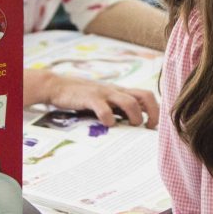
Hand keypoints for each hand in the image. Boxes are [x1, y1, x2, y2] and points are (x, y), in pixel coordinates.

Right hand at [25, 68, 158, 127]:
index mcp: (120, 91)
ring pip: (129, 102)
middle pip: (145, 96)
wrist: (57, 85)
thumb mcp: (103, 100)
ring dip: (135, 116)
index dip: (156, 110)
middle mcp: (116, 90)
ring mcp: (104, 93)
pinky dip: (109, 118)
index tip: (153, 126)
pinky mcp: (90, 98)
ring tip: (132, 126)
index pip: (147, 95)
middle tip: (148, 127)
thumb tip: (132, 126)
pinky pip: (103, 108)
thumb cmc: (81, 98)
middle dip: (153, 112)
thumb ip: (116, 109)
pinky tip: (108, 125)